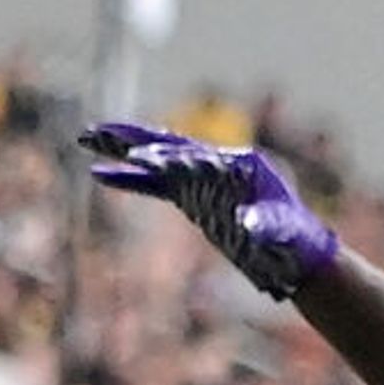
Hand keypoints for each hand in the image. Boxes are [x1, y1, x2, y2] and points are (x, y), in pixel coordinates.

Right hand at [79, 121, 338, 300]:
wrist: (295, 253)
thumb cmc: (293, 240)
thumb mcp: (282, 232)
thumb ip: (265, 225)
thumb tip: (248, 223)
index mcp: (239, 166)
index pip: (195, 159)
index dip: (167, 160)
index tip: (139, 159)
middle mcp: (217, 165)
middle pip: (167, 145)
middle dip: (132, 138)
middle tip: (96, 131)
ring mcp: (202, 181)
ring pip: (155, 160)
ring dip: (122, 150)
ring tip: (88, 138)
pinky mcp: (193, 197)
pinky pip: (154, 185)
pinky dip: (129, 179)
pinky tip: (99, 175)